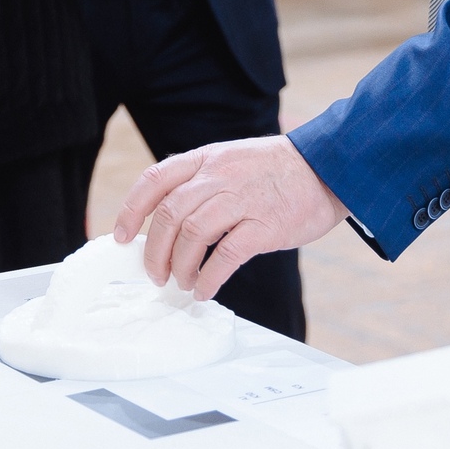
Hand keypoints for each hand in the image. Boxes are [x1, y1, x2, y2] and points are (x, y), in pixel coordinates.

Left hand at [114, 135, 347, 301]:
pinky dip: (209, 278)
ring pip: (192, 236)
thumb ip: (201, 182)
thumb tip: (167, 219)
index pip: (154, 180)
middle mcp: (219, 176)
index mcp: (207, 159)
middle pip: (169, 215)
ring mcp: (242, 199)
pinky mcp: (264, 225)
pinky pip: (225, 256)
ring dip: (180, 267)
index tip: (120, 236)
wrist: (329, 167)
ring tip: (183, 282)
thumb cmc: (278, 170)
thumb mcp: (232, 160)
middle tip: (155, 274)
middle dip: (153, 251)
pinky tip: (205, 289)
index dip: (131, 210)